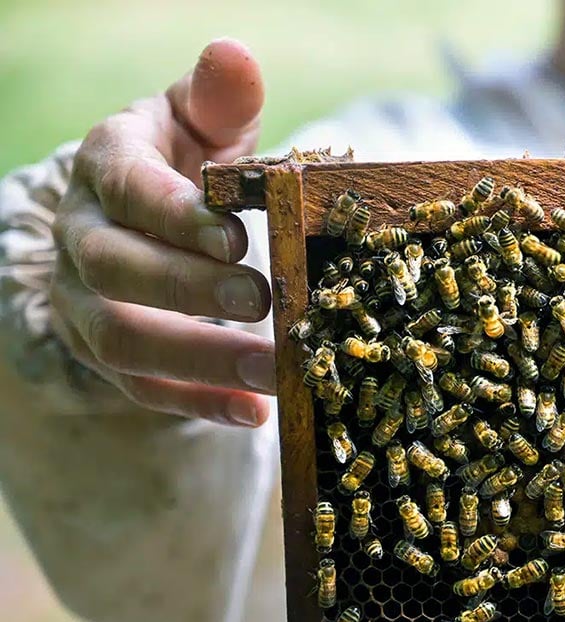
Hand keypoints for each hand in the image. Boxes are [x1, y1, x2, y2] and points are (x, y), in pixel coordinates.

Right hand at [50, 39, 274, 425]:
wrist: (144, 218)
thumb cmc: (187, 162)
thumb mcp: (202, 123)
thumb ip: (221, 99)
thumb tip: (235, 55)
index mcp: (106, 169)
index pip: (127, 189)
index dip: (175, 214)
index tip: (237, 235)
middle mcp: (81, 236)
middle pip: (116, 269)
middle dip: (188, 288)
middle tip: (262, 299)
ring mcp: (86, 301)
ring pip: (122, 338)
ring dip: (199, 358)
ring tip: (271, 370)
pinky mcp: (106, 353)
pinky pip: (141, 389)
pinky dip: (198, 403)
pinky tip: (254, 412)